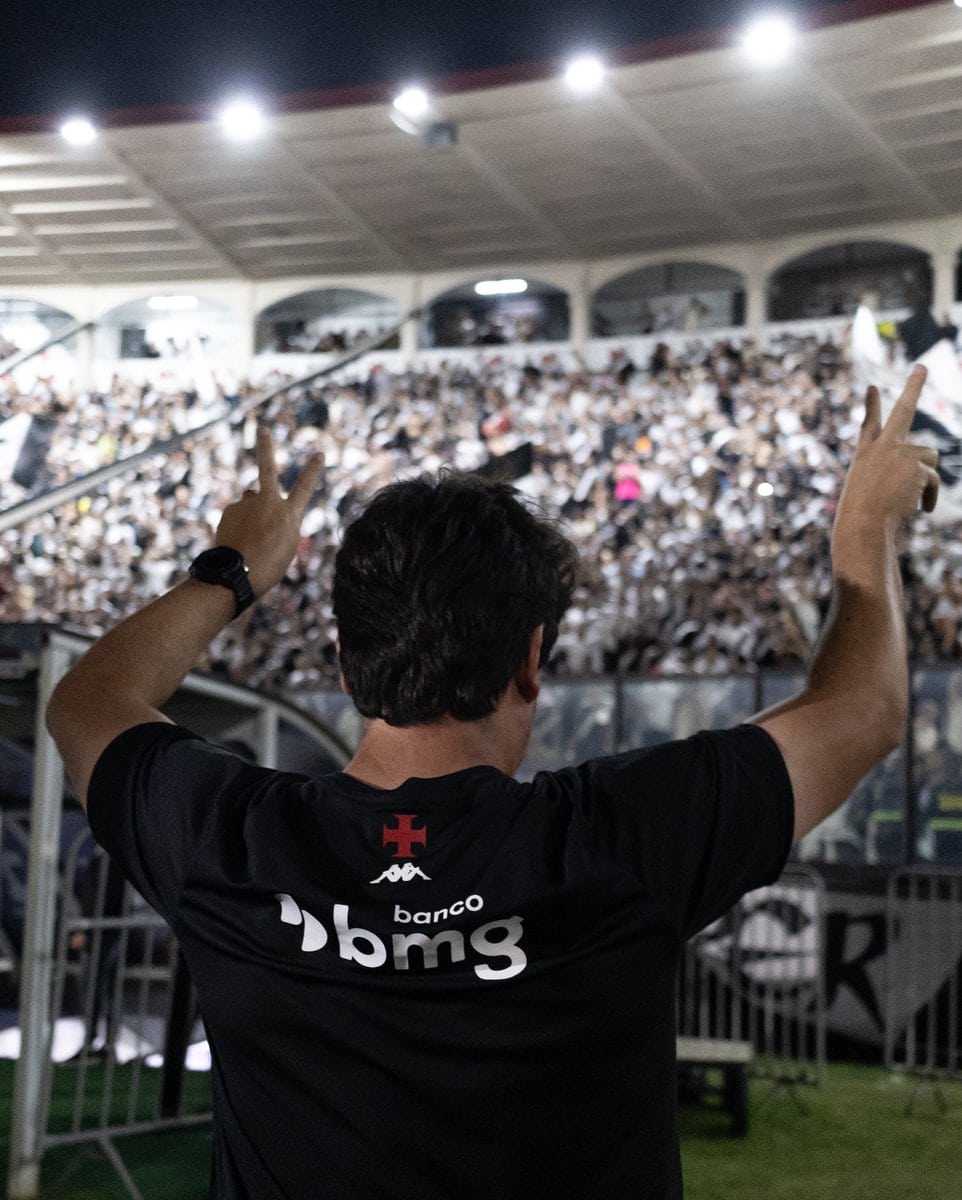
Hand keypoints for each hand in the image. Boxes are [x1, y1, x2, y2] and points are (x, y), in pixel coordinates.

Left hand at [215, 426, 323, 596]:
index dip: (312, 471)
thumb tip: (254, 498)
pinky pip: (237, 514)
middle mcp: (268, 503)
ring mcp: (247, 504)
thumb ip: (275, 518)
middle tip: (262, 429)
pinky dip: (238, 525)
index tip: (319, 454)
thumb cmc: (267, 567)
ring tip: (249, 538)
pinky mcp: (230, 510)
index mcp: (290, 515)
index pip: (305, 488)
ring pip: (251, 501)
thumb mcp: (284, 545)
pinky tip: (237, 542)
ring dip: (251, 513)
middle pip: (267, 467)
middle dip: (265, 445)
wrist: (236, 576)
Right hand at [835, 365, 939, 545]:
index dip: (871, 406)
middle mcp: (882, 448)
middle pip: (902, 410)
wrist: (863, 525)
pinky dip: (930, 496)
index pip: (868, 426)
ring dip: (926, 479)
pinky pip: (933, 479)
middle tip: (922, 367)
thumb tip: (928, 473)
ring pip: (929, 456)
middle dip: (913, 386)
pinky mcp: (916, 465)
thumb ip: (896, 480)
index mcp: (864, 456)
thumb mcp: (872, 497)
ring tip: (911, 499)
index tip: (872, 388)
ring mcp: (900, 453)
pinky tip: (922, 509)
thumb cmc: (864, 519)